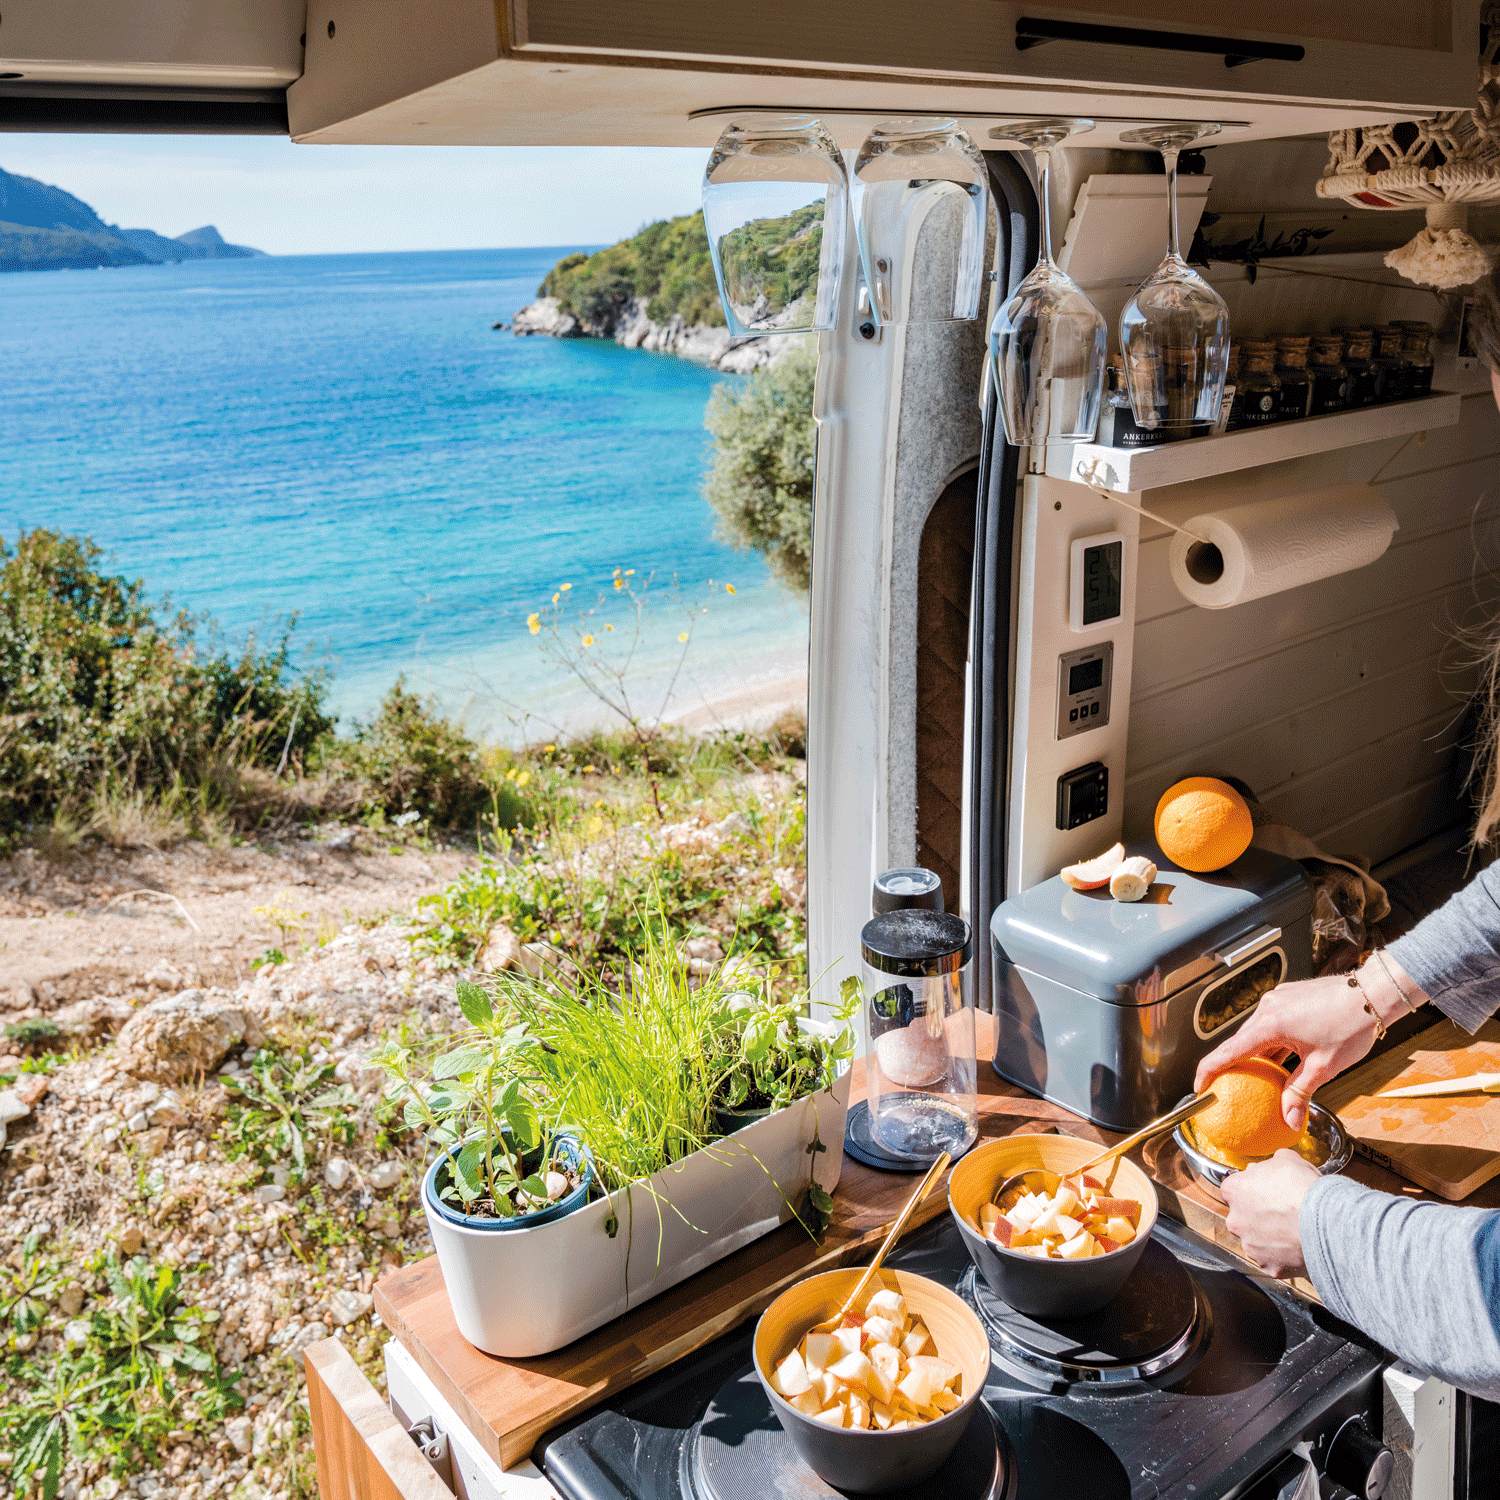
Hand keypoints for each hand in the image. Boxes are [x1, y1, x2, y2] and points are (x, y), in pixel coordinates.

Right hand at [1192, 970, 1386, 1129]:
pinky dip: (1271, 1041)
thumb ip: (1300, 1093)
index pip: (1228, 1052)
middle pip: (1241, 1042)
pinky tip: (1286, 1056)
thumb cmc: (1352, 1025)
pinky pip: (1270, 1022)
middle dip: (1235, 1065)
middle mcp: (1267, 1008)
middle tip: (1233, 1088)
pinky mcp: (1287, 997)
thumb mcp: (1324, 1067)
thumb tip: (1289, 1120)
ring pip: (1257, 1032)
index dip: (1208, 1071)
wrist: (1373, 993)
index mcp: (1269, 1025)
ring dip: (1258, 1054)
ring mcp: (1277, 1000)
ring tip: (1264, 1077)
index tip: (1200, 1087)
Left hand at [1221, 1149, 1318, 1277]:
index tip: (1265, 1191)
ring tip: (1294, 1230)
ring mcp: (1251, 1245)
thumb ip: (1271, 1165)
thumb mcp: (1286, 1159)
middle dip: (1259, 1215)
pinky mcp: (1268, 1266)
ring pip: (1257, 1240)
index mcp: (1234, 1191)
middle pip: (1243, 1216)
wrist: (1325, 1222)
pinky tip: (1298, 1247)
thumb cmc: (1303, 1189)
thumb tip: (1272, 1167)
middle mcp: (1236, 1220)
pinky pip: (1273, 1260)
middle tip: (1283, 1212)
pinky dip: (1284, 1256)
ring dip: (1270, 1237)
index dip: (1252, 1189)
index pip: (1235, 1189)